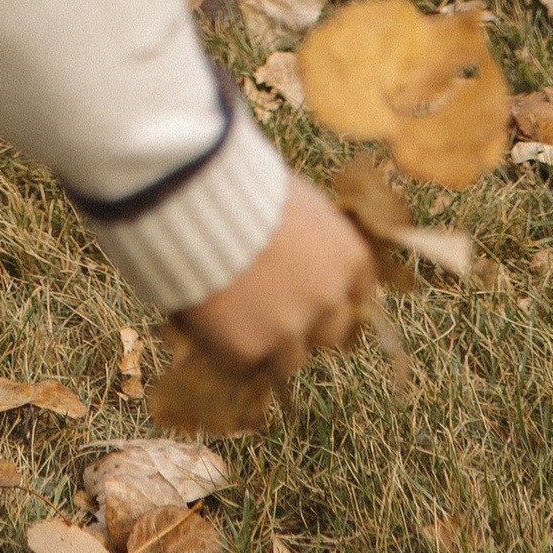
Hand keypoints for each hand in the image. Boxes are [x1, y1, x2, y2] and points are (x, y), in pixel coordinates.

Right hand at [175, 172, 375, 378]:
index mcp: (347, 257)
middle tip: (268, 306)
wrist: (194, 202)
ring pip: (289, 360)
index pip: (358, 294)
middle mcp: (328, 298)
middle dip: (305, 325)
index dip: (331, 294)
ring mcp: (290, 328)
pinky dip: (226, 349)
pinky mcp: (249, 349)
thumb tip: (311, 255)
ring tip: (233, 315)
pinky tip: (210, 318)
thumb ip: (314, 238)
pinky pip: (242, 364)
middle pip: (330, 333)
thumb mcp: (296, 200)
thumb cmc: (243, 188)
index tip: (309, 292)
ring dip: (267, 345)